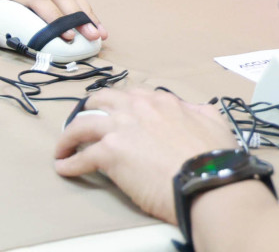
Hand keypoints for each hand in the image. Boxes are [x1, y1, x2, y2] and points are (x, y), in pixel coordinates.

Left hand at [52, 87, 239, 223]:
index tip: (115, 113)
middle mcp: (136, 108)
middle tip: (83, 122)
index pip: (131, 96)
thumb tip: (196, 108)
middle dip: (88, 109)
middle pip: (100, 101)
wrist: (208, 182)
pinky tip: (64, 168)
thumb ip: (201, 111)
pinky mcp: (110, 153)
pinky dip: (70, 162)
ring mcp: (120, 128)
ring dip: (68, 136)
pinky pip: (82, 157)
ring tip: (63, 147)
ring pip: (82, 124)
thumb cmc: (215, 159)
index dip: (120, 105)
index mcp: (160, 102)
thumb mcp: (215, 122)